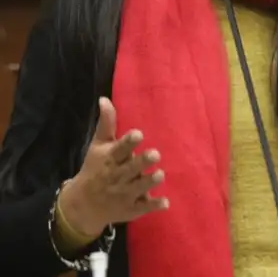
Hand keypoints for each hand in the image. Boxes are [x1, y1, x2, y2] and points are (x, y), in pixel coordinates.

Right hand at [58, 98, 168, 236]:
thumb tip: (105, 99)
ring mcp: (125, 194)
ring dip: (149, 181)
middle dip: (142, 162)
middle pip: (131, 168)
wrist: (82, 205)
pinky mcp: (131, 208)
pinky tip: (165, 203)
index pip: (119, 149)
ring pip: (139, 187)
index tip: (138, 134)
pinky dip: (154, 206)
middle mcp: (117, 176)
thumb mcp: (98, 146)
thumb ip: (107, 124)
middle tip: (155, 154)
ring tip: (159, 174)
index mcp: (110, 159)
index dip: (128, 142)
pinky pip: (144, 207)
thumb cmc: (95, 168)